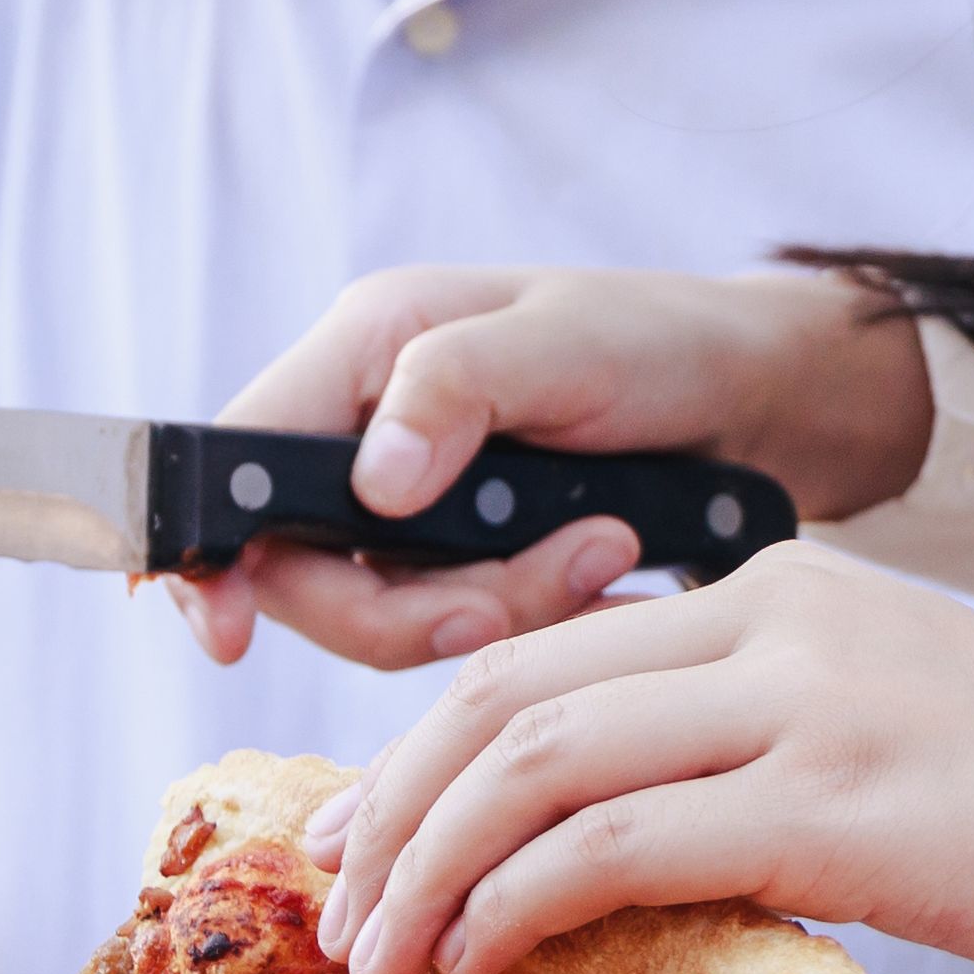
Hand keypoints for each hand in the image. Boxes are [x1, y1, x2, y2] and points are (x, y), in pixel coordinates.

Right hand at [176, 265, 936, 674]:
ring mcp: (412, 498)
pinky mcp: (465, 554)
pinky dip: (525, 618)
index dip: (214, 553)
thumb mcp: (563, 345)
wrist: (759, 398)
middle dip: (407, 608)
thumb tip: (370, 485)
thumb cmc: (662, 340)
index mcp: (362, 349)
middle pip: (303, 569)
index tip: (226, 632)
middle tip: (506, 599)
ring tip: (601, 557)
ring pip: (386, 613)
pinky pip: (456, 624)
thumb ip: (455, 390)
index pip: (235, 458)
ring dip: (492, 607)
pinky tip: (602, 581)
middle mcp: (367, 426)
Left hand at [310, 543, 973, 973]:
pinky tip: (475, 959)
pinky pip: (620, 842)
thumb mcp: (893, 750)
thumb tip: (624, 862)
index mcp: (786, 590)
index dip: (427, 747)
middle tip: (331, 904)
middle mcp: (782, 618)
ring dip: (428, 863)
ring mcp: (811, 702)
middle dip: (391, 803)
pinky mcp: (843, 806)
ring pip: (540, 758)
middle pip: (511, 690)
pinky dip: (517, 900)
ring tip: (379, 957)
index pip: (550, 652)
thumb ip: (762, 766)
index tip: (362, 836)